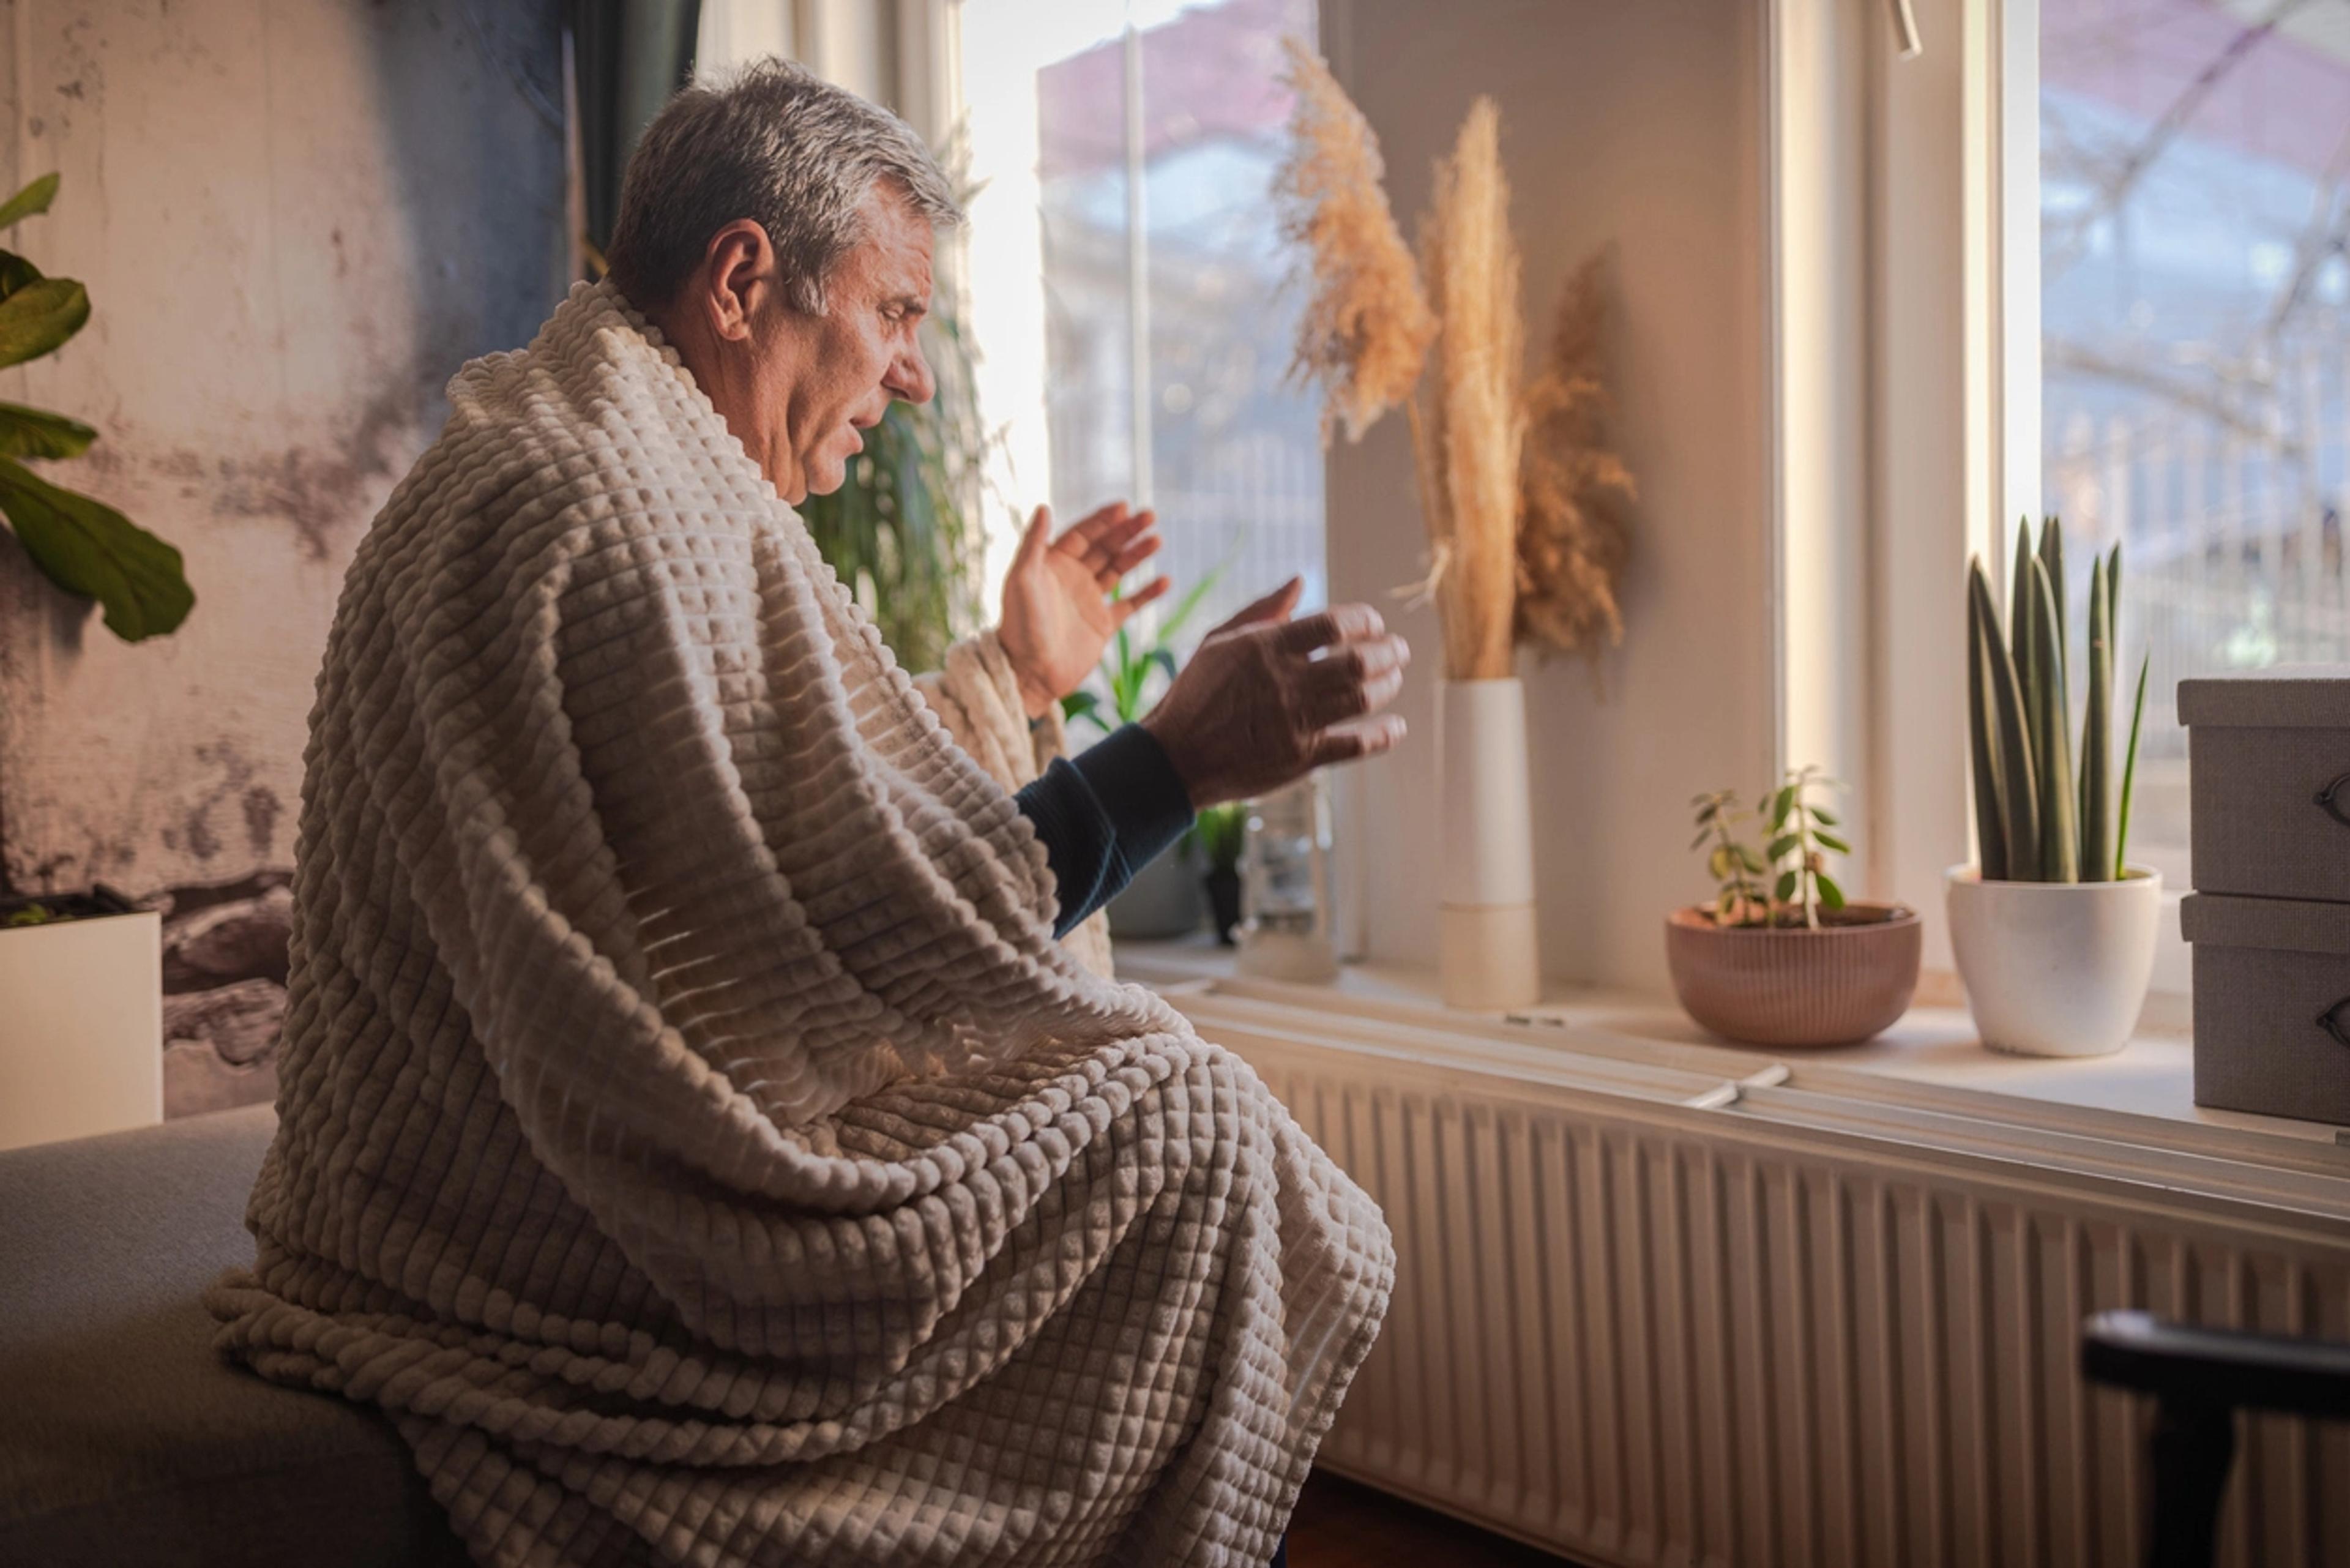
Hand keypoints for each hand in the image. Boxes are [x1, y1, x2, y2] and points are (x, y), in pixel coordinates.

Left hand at [997, 501, 1169, 718]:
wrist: (1031, 672)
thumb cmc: (1019, 625)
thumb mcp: (1021, 580)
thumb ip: (1032, 543)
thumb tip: (1043, 507)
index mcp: (1052, 564)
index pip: (1083, 534)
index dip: (1103, 519)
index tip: (1124, 506)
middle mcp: (1072, 578)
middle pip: (1105, 547)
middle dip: (1127, 530)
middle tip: (1150, 516)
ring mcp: (1089, 601)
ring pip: (1119, 570)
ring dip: (1138, 554)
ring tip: (1157, 540)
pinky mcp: (1102, 625)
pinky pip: (1130, 604)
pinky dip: (1147, 593)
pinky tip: (1164, 580)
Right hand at [1141, 578, 1409, 808]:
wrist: (1174, 758)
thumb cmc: (1195, 694)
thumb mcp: (1218, 642)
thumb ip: (1263, 610)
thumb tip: (1300, 580)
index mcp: (1265, 648)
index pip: (1334, 625)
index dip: (1365, 621)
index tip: (1374, 624)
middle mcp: (1284, 683)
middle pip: (1359, 661)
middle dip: (1390, 652)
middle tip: (1399, 650)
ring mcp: (1294, 722)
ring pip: (1362, 698)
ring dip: (1389, 685)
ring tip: (1394, 679)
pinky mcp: (1301, 759)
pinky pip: (1356, 745)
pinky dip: (1384, 735)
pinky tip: (1396, 726)